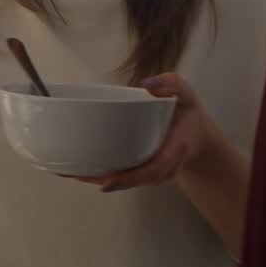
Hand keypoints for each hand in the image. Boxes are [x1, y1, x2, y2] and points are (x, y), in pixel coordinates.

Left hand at [78, 73, 212, 191]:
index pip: (153, 170)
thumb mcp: (186, 94)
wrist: (197, 136)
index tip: (109, 181)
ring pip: (123, 182)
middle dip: (103, 180)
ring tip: (68, 171)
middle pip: (132, 181)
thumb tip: (147, 84)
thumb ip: (172, 84)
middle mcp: (161, 168)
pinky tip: (77, 170)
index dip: (130, 178)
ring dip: (96, 179)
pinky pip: (121, 177)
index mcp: (174, 151)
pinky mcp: (141, 172)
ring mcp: (150, 174)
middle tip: (74, 173)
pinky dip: (99, 175)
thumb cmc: (188, 114)